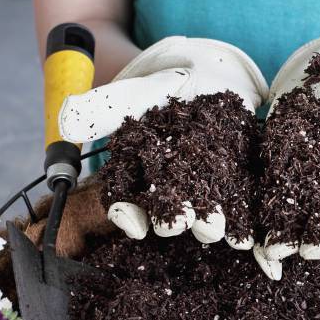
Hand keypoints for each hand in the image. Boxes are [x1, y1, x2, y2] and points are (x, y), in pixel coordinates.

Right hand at [58, 37, 267, 247]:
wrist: (213, 78)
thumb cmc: (167, 87)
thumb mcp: (137, 92)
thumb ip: (105, 106)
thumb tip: (66, 121)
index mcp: (140, 179)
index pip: (125, 207)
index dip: (127, 217)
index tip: (134, 224)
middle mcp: (171, 195)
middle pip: (169, 220)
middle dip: (176, 223)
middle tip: (184, 221)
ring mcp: (205, 197)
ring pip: (205, 222)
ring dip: (211, 227)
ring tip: (218, 227)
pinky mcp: (237, 190)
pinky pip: (240, 214)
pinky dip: (246, 228)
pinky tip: (253, 241)